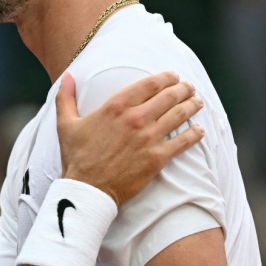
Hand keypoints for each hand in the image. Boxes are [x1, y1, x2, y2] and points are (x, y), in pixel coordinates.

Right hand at [56, 71, 204, 204]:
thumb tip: (67, 76)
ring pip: (179, 115)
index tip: (173, 76)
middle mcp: (135, 118)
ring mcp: (148, 138)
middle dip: (183, 89)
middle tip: (189, 88)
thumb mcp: (66, 124)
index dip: (165, 77)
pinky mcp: (157, 158)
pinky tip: (200, 130)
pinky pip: (183, 142)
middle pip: (168, 96)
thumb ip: (65, 97)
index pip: (149, 84)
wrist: (87, 189)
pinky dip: (195, 134)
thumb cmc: (76, 157)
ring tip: (198, 102)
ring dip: (192, 105)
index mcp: (116, 106)